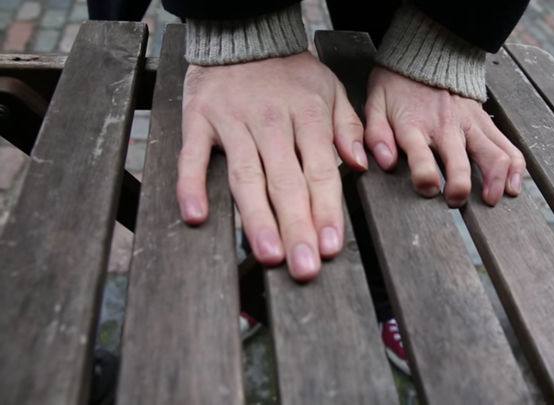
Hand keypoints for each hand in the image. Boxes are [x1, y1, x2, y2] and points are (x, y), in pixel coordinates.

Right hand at [177, 52, 366, 280]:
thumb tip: (359, 164)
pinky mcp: (199, 119)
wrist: (243, 34)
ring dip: (256, 217)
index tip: (331, 247)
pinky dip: (191, 184)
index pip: (320, 172)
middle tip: (304, 267)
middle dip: (297, 228)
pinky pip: (193, 155)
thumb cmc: (290, 71)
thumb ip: (347, 127)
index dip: (327, 211)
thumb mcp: (330, 90)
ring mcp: (233, 121)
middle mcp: (271, 122)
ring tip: (267, 254)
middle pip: (286, 182)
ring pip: (246, 176)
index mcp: (307, 116)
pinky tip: (197, 216)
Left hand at [364, 67, 525, 206]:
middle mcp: (446, 127)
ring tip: (492, 200)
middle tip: (455, 202)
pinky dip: (515, 168)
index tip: (427, 190)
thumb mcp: (375, 105)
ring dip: (495, 181)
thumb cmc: (396, 87)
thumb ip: (377, 135)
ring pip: (493, 155)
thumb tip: (385, 163)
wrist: (426, 54)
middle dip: (460, 188)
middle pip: (460, 163)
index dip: (425, 179)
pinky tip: (513, 186)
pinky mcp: (485, 121)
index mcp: (415, 126)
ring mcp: (470, 124)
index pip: (421, 159)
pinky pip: (508, 146)